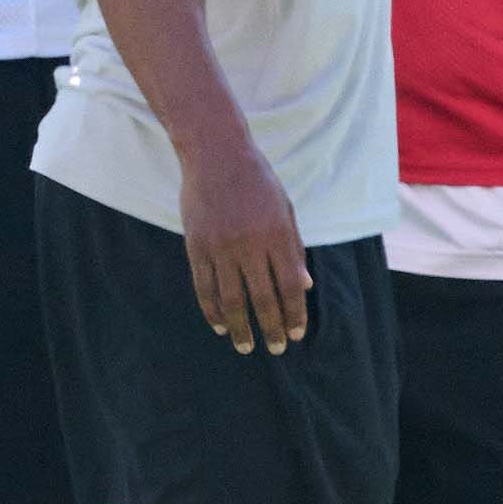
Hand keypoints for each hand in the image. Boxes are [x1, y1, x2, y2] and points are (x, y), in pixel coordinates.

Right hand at [177, 141, 312, 355]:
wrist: (216, 155)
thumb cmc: (257, 181)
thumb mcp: (285, 209)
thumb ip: (294, 249)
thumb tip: (305, 287)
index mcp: (277, 235)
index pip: (290, 285)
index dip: (295, 313)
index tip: (297, 333)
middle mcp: (250, 244)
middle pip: (263, 298)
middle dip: (272, 328)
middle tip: (276, 349)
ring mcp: (221, 247)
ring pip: (231, 300)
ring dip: (240, 328)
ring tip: (245, 346)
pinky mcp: (197, 246)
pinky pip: (204, 287)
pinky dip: (212, 311)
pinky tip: (220, 325)